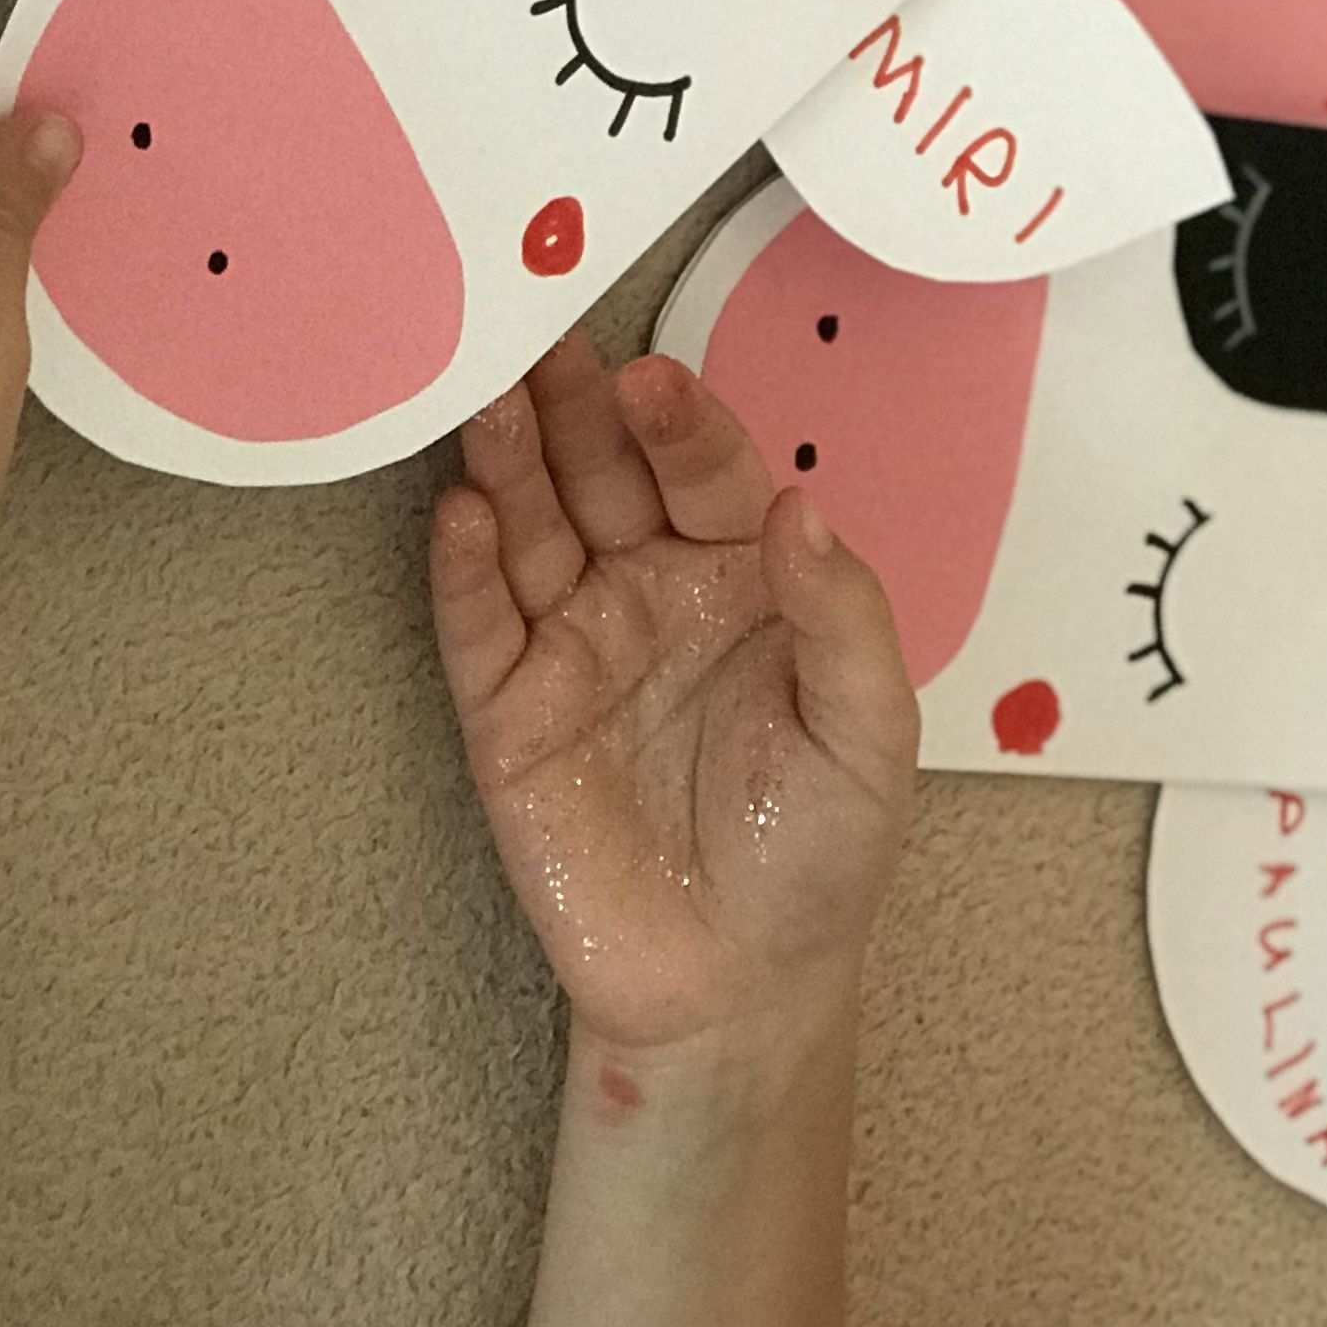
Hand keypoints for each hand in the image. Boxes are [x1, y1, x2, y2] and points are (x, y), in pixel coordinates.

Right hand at [431, 330, 917, 1073]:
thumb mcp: (868, 736)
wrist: (736, 992)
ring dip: (505, 459)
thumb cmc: (817, 853)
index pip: (703, 469)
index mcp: (739, 572)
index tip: (651, 381)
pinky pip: (477, 625)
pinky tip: (458, 513)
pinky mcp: (507, 712)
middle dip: (571, 404)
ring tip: (483, 394)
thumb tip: (802, 504)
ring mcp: (571, 642)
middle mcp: (648, 584)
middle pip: (600, 471)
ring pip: (529, 526)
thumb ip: (842, 617)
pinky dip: (462, 569)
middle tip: (536, 334)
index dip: (678, 422)